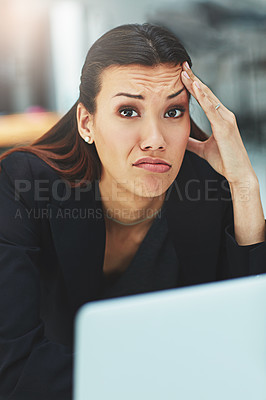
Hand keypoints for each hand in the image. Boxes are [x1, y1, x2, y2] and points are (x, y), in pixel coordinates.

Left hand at [181, 61, 256, 185]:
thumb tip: (181, 138)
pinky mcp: (224, 127)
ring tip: (185, 72)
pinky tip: (195, 86)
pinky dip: (203, 97)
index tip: (183, 75)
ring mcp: (226, 119)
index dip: (194, 86)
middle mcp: (224, 115)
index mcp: (220, 119)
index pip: (205, 98)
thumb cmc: (225, 162)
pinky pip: (212, 108)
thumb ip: (193, 143)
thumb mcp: (203, 150)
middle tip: (182, 65)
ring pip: (209, 97)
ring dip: (196, 83)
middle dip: (194, 78)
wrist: (238, 174)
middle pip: (206, 93)